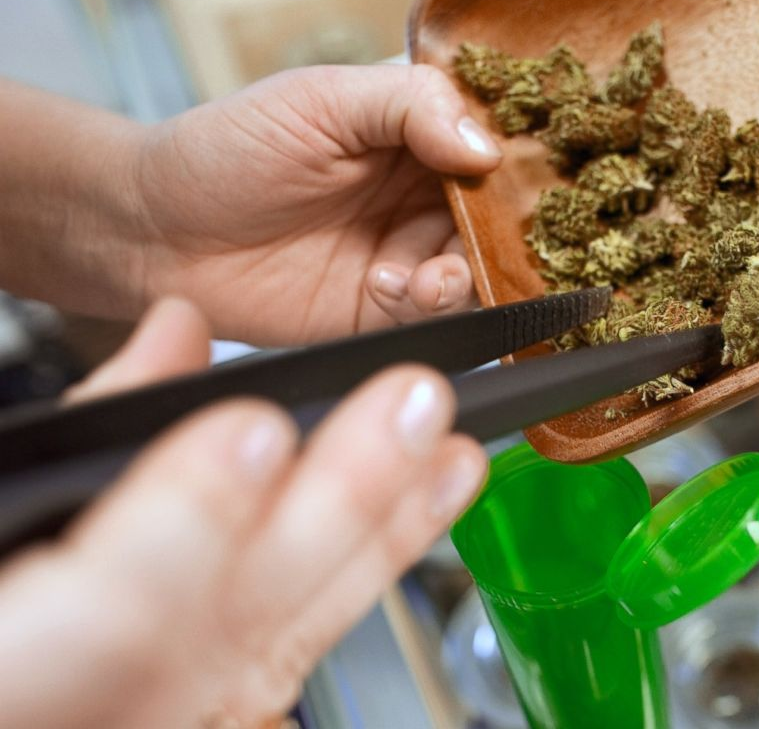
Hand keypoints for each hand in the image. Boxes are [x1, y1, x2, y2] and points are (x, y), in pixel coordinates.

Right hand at [0, 299, 487, 727]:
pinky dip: (358, 589)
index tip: (254, 431)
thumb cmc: (15, 609)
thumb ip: (83, 431)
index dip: (190, 522)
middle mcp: (110, 721)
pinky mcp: (221, 721)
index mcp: (20, 672)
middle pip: (239, 624)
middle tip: (413, 408)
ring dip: (381, 543)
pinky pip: (298, 666)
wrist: (14, 695)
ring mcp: (173, 726)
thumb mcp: (5, 500)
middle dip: (338, 505)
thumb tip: (178, 330)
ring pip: (292, 645)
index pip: (109, 617)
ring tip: (454, 461)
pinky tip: (416, 525)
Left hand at [133, 65, 500, 344]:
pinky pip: (437, 316)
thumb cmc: (229, 148)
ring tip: (428, 279)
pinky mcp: (386, 310)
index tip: (532, 184)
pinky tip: (391, 289)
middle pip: (498, 219)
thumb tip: (486, 146)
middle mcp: (421, 196)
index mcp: (417, 134)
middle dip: (498, 236)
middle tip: (478, 243)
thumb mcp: (320, 99)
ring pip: (477, 271)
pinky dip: (432, 308)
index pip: (495, 145)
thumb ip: (409, 107)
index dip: (518, 165)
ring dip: (467, 277)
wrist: (160, 231)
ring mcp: (407, 254)